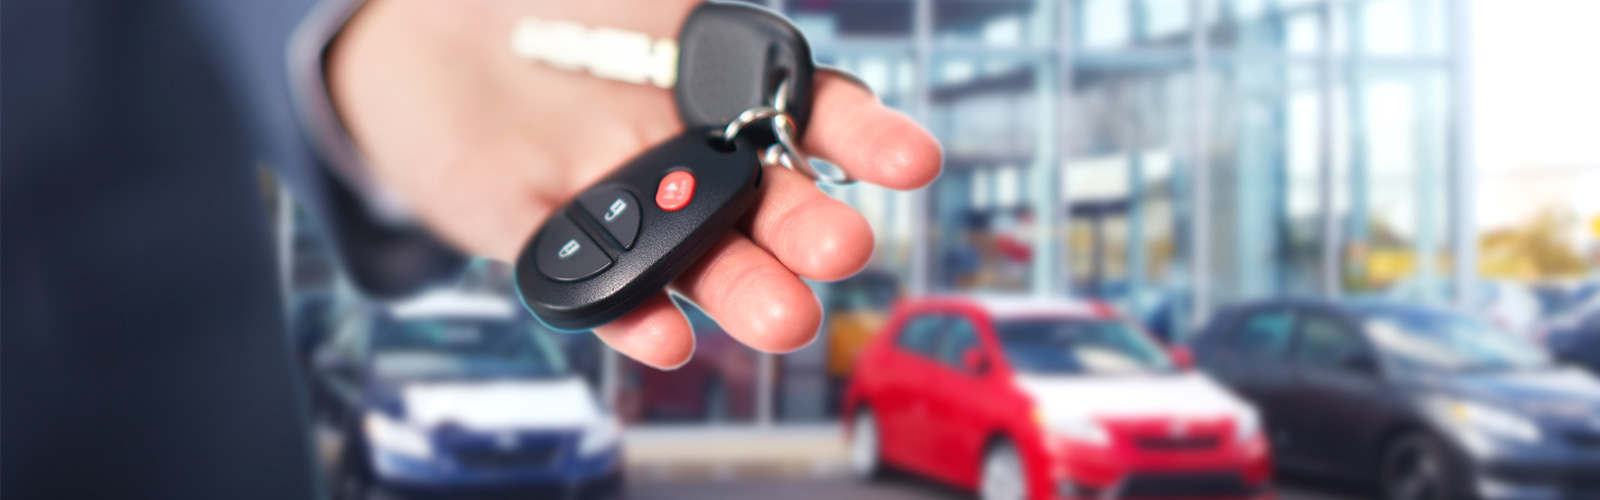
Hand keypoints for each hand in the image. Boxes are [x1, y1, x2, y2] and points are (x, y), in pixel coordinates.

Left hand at [328, 0, 940, 367]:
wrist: (414, 30)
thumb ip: (693, 8)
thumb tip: (741, 13)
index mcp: (712, 87)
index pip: (809, 116)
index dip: (865, 138)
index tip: (912, 162)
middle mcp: (681, 154)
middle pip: (762, 202)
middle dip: (805, 229)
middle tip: (842, 250)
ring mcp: (616, 200)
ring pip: (693, 255)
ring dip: (740, 289)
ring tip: (784, 318)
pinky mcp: (535, 235)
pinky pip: (586, 281)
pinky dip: (627, 315)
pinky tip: (664, 338)